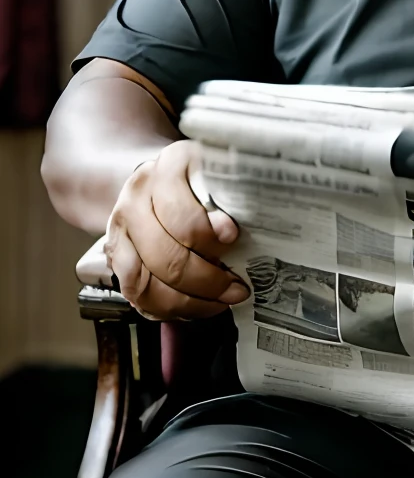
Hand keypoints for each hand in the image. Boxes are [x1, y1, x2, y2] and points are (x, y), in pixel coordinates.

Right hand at [104, 139, 248, 319]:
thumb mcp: (217, 179)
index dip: (208, 237)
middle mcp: (135, 197)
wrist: (161, 181)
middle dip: (206, 280)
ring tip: (220, 303)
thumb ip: (224, 202)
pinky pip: (136, 295)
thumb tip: (228, 233)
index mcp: (166, 169)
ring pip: (145, 282)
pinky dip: (167, 308)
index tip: (234, 244)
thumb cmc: (201, 182)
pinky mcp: (113, 255)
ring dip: (188, 301)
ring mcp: (119, 228)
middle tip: (237, 289)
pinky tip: (194, 307)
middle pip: (164, 255)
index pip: (181, 215)